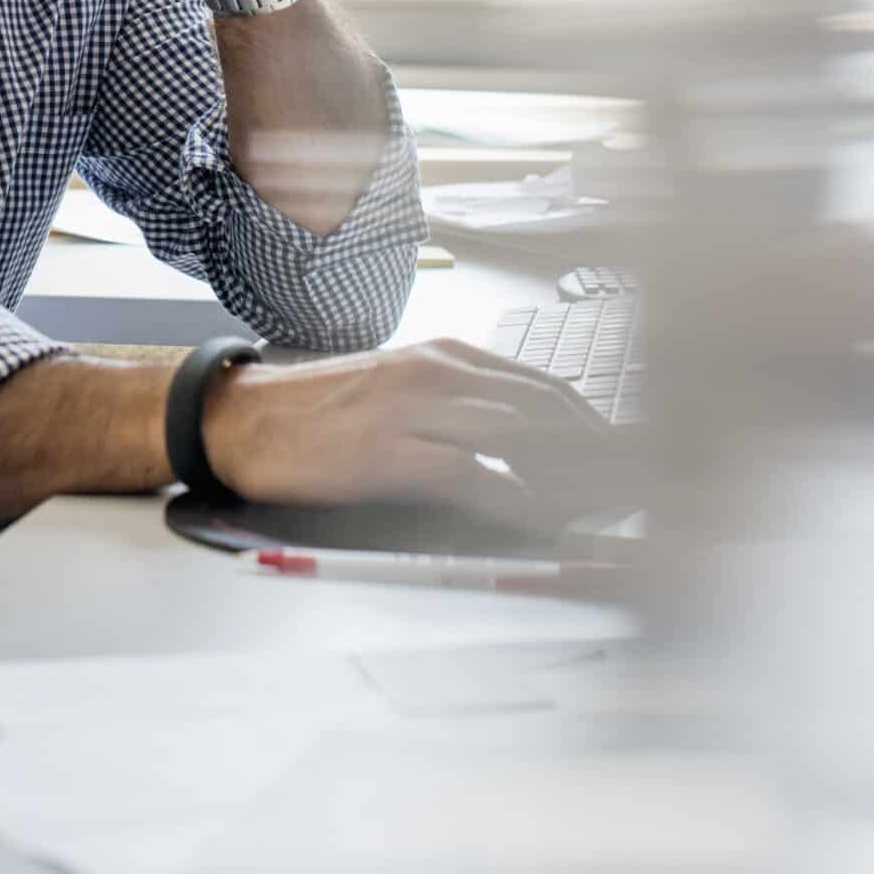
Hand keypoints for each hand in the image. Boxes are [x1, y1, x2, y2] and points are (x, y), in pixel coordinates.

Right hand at [202, 338, 624, 532]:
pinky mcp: (388, 454)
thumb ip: (457, 404)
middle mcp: (435, 374)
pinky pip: (470, 475)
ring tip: (597, 506)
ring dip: (564, 474)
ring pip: (516, 435)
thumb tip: (521, 441)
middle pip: (541, 408)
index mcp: (442, 356)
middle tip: (627, 486)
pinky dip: (511, 498)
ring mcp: (412, 411)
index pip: (541, 383)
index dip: (589, 422)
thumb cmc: (320, 411)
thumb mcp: (398, 387)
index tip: (620, 455)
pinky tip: (532, 517)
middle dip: (594, 450)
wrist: (245, 418)